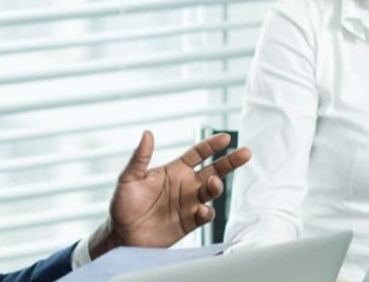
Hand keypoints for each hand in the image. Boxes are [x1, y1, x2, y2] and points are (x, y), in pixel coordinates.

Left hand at [99, 131, 251, 253]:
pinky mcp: (189, 222)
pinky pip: (205, 215)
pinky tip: (201, 210)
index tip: (226, 138)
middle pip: (215, 170)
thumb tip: (147, 133)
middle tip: (245, 153)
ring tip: (213, 182)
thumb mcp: (128, 178)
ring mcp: (189, 204)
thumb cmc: (123, 205)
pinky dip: (207, 212)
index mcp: (174, 171)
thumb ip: (140, 158)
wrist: (122, 234)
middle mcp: (186, 185)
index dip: (212, 146)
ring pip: (213, 191)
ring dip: (217, 186)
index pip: (198, 154)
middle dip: (231, 162)